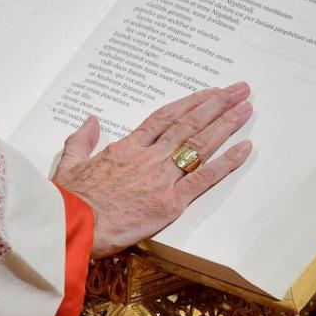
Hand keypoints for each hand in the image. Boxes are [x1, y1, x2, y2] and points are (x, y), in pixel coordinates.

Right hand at [52, 83, 253, 257]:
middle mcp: (149, 157)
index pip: (165, 118)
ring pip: (200, 144)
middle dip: (217, 104)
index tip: (208, 92)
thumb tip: (90, 121)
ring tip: (246, 108)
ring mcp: (162, 178)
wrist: (73, 225)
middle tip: (239, 89)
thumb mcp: (70, 163)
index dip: (190, 103)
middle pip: (189, 124)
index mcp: (127, 147)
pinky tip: (245, 148)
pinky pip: (205, 178)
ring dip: (226, 124)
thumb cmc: (69, 200)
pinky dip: (227, 162)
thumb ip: (82, 140)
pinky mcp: (170, 202)